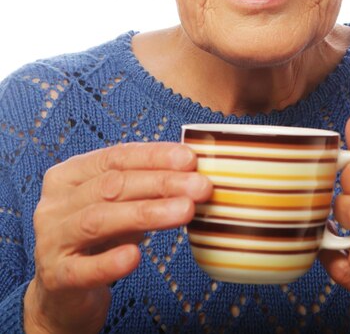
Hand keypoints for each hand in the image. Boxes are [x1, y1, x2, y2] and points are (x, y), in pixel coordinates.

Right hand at [24, 142, 211, 333]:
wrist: (64, 291)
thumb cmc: (99, 237)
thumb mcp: (121, 205)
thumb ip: (147, 186)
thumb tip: (194, 172)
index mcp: (69, 174)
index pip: (116, 157)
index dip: (155, 156)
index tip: (190, 159)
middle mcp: (55, 203)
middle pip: (112, 185)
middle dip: (161, 183)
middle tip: (200, 187)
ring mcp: (51, 240)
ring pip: (100, 220)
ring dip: (148, 213)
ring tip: (186, 211)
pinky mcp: (55, 278)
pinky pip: (84, 269)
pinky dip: (110, 262)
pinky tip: (136, 256)